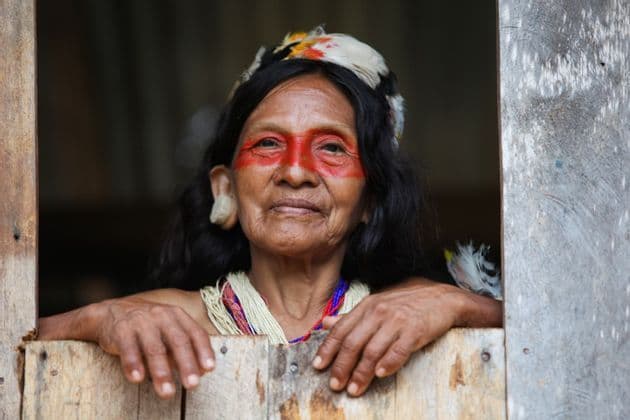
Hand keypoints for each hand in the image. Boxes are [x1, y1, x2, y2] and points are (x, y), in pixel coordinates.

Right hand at [39, 296, 214, 398]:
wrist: (111, 312)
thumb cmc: (147, 325)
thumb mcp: (168, 330)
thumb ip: (184, 349)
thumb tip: (202, 370)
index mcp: (177, 316)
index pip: (195, 333)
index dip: (203, 351)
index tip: (209, 368)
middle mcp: (162, 316)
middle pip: (178, 341)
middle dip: (186, 364)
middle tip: (192, 384)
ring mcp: (141, 322)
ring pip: (154, 348)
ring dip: (161, 371)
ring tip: (166, 391)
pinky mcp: (121, 329)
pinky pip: (128, 348)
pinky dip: (133, 363)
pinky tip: (137, 378)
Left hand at [311, 278, 501, 396]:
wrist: (442, 297)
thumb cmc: (406, 303)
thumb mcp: (377, 303)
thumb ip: (352, 316)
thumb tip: (325, 323)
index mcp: (367, 306)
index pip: (341, 329)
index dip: (328, 349)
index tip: (318, 366)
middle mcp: (379, 312)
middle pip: (353, 343)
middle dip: (342, 366)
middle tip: (335, 385)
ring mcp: (397, 320)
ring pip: (373, 350)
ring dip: (361, 373)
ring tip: (354, 389)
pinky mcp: (415, 330)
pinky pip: (399, 349)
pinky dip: (388, 363)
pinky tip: (380, 375)